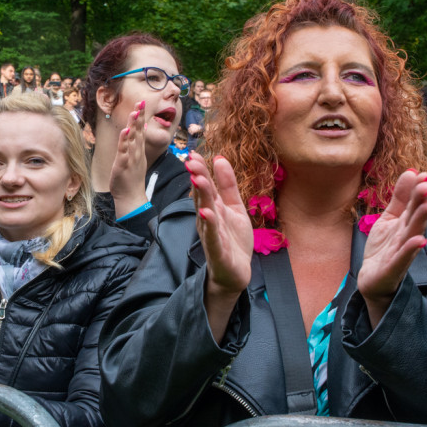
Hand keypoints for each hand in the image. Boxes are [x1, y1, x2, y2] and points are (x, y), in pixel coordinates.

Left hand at [109, 101, 148, 217]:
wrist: (131, 197)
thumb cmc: (132, 179)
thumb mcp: (135, 159)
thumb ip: (135, 145)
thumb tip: (138, 132)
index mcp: (139, 150)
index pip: (141, 130)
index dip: (142, 116)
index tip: (142, 103)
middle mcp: (137, 152)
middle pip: (139, 131)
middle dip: (140, 116)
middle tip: (141, 101)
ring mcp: (131, 158)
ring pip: (133, 138)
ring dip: (134, 125)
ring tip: (134, 112)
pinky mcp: (123, 164)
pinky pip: (124, 151)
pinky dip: (125, 140)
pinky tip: (125, 131)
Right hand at [187, 153, 252, 341]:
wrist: (236, 273)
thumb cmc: (233, 240)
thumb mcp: (235, 208)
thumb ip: (228, 185)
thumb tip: (220, 158)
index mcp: (213, 207)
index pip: (204, 186)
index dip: (200, 170)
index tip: (194, 153)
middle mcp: (208, 219)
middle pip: (202, 196)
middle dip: (197, 179)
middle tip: (191, 162)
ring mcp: (211, 235)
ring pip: (205, 213)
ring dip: (201, 197)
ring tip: (198, 180)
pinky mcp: (217, 251)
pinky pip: (212, 236)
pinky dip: (209, 224)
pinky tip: (206, 213)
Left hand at [357, 170, 426, 325]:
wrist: (372, 279)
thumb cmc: (384, 247)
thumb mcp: (389, 219)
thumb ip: (400, 198)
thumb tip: (411, 172)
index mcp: (405, 224)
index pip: (413, 204)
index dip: (417, 190)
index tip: (424, 174)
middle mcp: (407, 237)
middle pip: (416, 217)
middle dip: (422, 202)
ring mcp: (401, 253)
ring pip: (413, 234)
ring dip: (421, 220)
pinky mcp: (393, 268)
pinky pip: (403, 258)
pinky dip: (410, 250)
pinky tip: (419, 241)